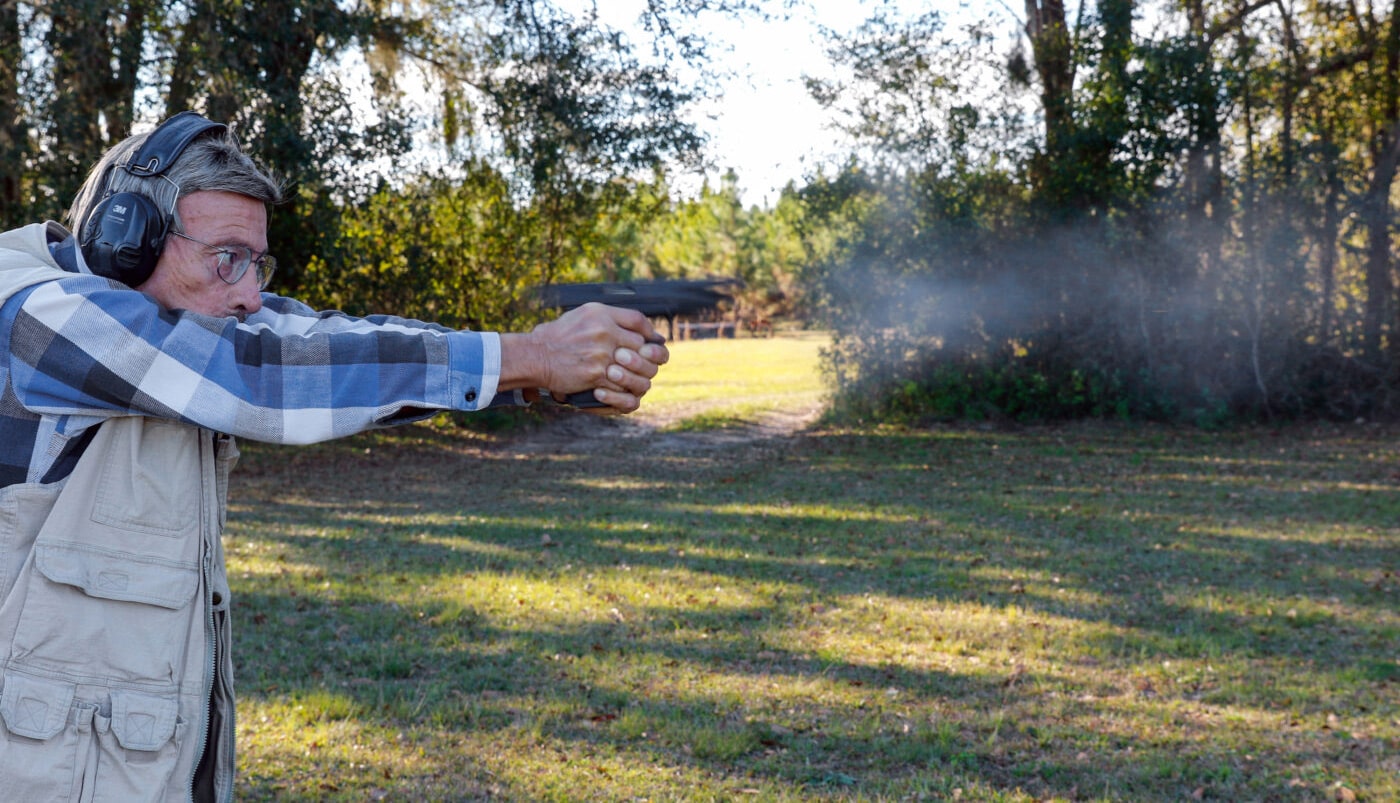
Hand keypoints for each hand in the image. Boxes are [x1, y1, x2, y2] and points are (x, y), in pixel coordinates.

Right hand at [499, 303, 669, 412]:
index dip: (648, 333)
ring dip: (638, 376)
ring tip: (633, 378)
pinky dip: (622, 390)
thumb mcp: (582, 315)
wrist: (535, 356)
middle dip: (646, 357)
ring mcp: (601, 354)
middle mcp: (603, 331)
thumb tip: (635, 328)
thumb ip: (608, 318)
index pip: (638, 320)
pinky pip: (621, 385)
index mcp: (601, 314)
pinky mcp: (596, 374)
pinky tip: (618, 389)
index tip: (650, 341)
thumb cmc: (557, 337)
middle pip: (642, 346)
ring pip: (636, 368)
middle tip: (645, 364)